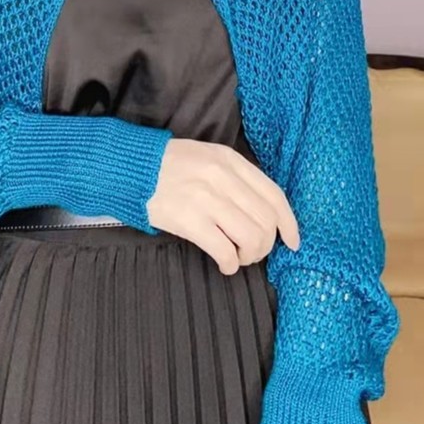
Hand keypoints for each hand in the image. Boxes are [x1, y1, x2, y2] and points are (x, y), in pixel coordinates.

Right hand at [146, 138, 299, 274]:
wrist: (130, 169)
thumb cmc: (169, 167)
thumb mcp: (208, 158)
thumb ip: (235, 178)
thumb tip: (263, 213)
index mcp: (230, 160)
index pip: (274, 195)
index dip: (289, 223)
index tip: (292, 242)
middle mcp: (222, 177)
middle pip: (266, 220)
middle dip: (266, 244)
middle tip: (252, 252)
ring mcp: (206, 198)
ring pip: (251, 237)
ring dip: (250, 256)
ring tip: (238, 258)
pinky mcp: (189, 220)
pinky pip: (224, 250)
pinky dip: (230, 264)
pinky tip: (224, 264)